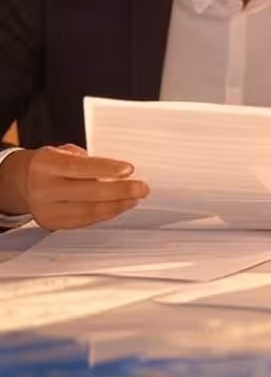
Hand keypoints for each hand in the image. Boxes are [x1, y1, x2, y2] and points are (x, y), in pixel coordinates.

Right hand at [0, 144, 149, 229]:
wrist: (22, 182)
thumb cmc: (50, 164)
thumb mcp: (63, 152)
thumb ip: (87, 160)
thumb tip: (118, 172)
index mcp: (45, 164)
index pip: (79, 167)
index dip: (106, 169)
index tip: (129, 169)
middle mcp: (43, 188)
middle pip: (88, 192)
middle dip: (120, 191)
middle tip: (142, 188)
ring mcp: (46, 209)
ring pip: (88, 211)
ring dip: (117, 205)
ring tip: (135, 199)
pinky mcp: (52, 223)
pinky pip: (84, 221)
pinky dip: (105, 214)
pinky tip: (119, 207)